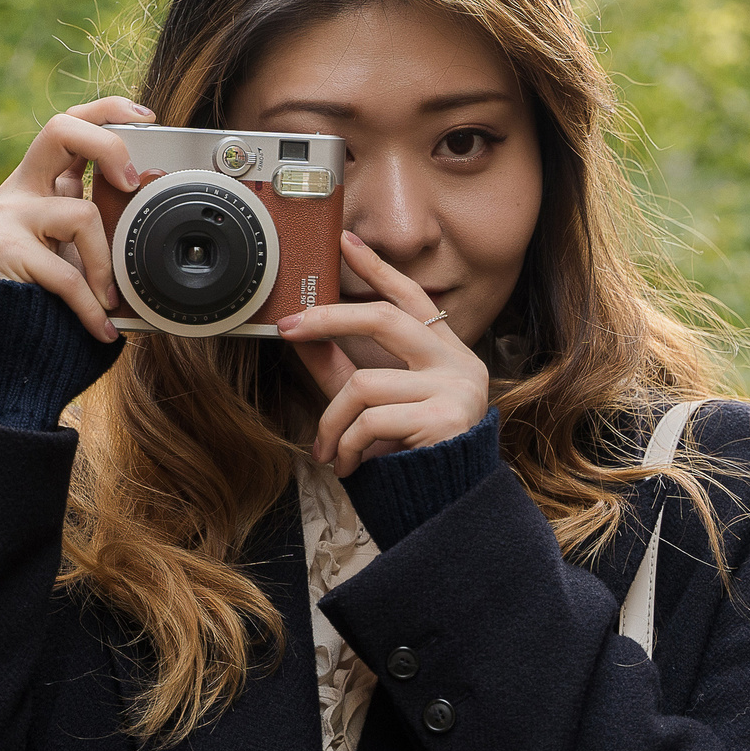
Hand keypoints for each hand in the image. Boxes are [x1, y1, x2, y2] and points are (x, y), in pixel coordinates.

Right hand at [0, 96, 153, 341]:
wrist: (5, 350)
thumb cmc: (49, 299)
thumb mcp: (83, 253)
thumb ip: (108, 219)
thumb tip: (150, 183)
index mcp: (39, 184)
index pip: (68, 125)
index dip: (106, 113)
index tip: (145, 119)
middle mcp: (18, 190)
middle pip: (59, 128)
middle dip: (107, 145)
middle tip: (133, 183)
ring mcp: (4, 217)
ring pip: (80, 213)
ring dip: (105, 264)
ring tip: (108, 300)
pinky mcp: (0, 251)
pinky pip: (66, 272)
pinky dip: (91, 304)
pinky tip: (100, 326)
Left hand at [278, 232, 490, 476]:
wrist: (444, 510)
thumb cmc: (411, 457)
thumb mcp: (371, 407)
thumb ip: (341, 371)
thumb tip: (301, 338)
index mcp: (445, 354)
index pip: (410, 298)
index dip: (377, 268)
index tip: (345, 240)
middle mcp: (459, 364)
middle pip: (385, 319)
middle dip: (330, 319)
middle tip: (290, 327)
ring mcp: (457, 390)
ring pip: (365, 382)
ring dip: (332, 422)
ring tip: (328, 451)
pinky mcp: (446, 420)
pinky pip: (372, 420)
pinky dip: (348, 445)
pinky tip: (349, 466)